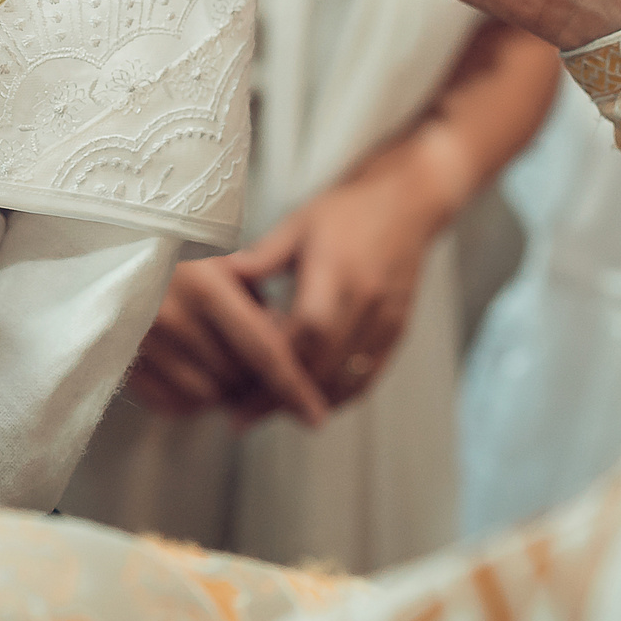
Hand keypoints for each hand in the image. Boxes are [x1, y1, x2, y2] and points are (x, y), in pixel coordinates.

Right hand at [125, 259, 328, 426]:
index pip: (263, 351)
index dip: (293, 388)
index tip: (315, 417)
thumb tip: (285, 354)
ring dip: (222, 389)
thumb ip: (255, 303)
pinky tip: (193, 369)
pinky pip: (171, 404)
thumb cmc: (174, 244)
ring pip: (205, 397)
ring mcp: (141, 341)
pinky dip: (190, 398)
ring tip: (219, 357)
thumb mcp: (219, 259)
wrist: (104, 240)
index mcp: (203, 285)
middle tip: (253, 357)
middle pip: (236, 378)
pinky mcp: (120, 359)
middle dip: (254, 377)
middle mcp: (171, 316)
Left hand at [222, 165, 443, 409]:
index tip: (239, 386)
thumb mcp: (296, 225)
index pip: (307, 331)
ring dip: (306, 403)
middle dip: (280, 398)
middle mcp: (366, 300)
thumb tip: (216, 276)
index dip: (273, 364)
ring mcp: (386, 319)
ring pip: (346, 381)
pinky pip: (366, 378)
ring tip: (266, 413)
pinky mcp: (397, 331)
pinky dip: (335, 396)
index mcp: (337, 270)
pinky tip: (306, 400)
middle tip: (242, 416)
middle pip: (323, 366)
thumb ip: (260, 258)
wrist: (405, 204)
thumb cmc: (344, 212)